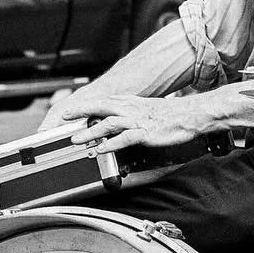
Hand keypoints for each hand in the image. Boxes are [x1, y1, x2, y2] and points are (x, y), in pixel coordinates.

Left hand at [43, 92, 207, 153]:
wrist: (189, 114)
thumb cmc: (169, 115)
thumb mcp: (144, 109)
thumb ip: (127, 112)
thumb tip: (113, 120)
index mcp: (129, 102)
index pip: (101, 102)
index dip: (83, 106)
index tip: (67, 112)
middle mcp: (130, 109)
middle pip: (100, 107)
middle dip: (80, 112)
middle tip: (64, 118)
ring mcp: (137, 120)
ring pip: (108, 124)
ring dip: (91, 132)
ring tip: (76, 140)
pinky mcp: (145, 132)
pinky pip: (125, 138)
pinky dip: (112, 144)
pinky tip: (102, 149)